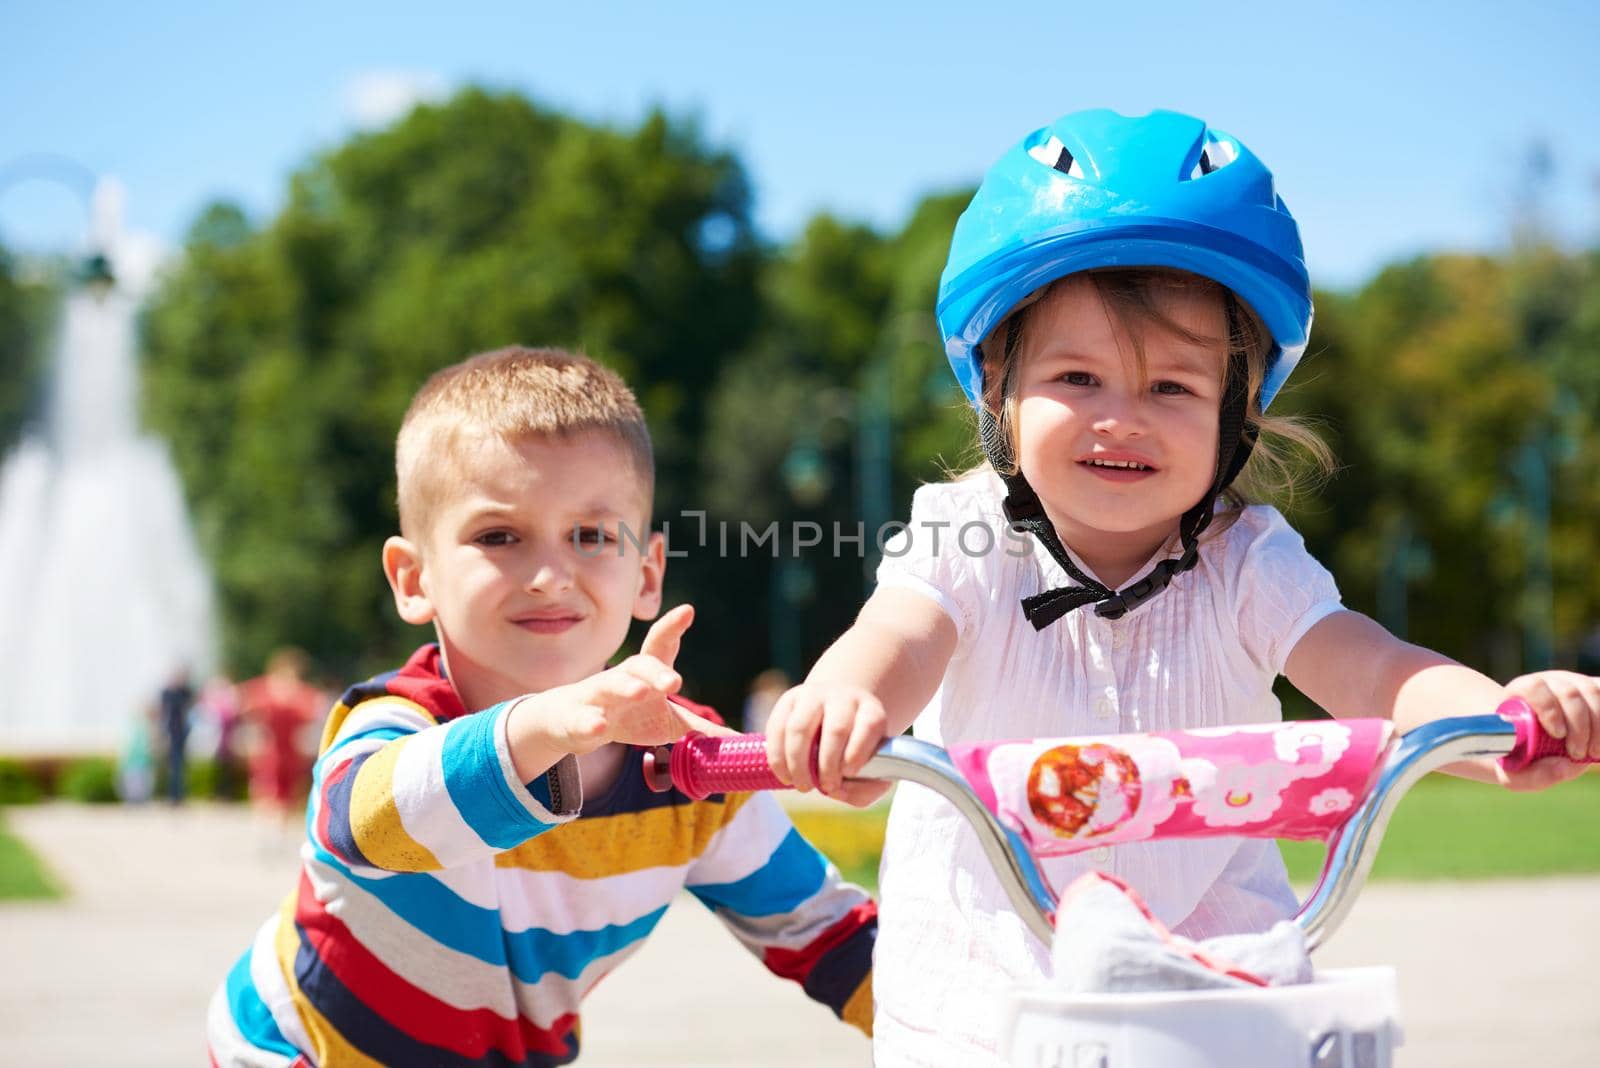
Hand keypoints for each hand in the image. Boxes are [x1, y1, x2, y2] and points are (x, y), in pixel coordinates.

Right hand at [516, 605, 711, 756]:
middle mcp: (623, 679)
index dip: (672, 627)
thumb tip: (740, 740)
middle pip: (639, 665)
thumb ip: (700, 730)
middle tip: (675, 681)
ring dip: (625, 687)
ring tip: (640, 691)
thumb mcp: (667, 724)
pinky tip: (599, 726)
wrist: (572, 723)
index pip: (660, 646)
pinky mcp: (577, 719)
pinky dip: (590, 722)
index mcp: (647, 675)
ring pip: (609, 685)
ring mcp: (597, 697)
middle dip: (656, 671)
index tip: (687, 611)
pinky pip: (583, 719)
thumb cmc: (628, 715)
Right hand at [763, 681, 891, 806]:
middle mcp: (844, 698)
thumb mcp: (874, 765)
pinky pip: (777, 728)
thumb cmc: (855, 746)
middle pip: (836, 729)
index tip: (849, 773)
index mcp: (871, 711)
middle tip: (825, 787)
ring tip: (803, 785)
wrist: (839, 708)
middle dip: (828, 765)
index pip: (869, 726)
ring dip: (798, 764)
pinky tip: (786, 775)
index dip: (858, 752)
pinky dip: (778, 757)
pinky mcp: (789, 700)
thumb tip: (839, 792)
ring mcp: (814, 695)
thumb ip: (864, 788)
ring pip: (800, 728)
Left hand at [1497, 670, 1599, 789]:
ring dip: (1598, 725)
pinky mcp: (1592, 688)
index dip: (1549, 709)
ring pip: (1592, 692)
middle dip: (1579, 726)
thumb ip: (1534, 776)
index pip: (1534, 688)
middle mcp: (1547, 683)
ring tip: (1593, 753)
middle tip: (1578, 754)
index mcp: (1519, 694)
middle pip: (1568, 692)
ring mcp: (1572, 682)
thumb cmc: (1519, 757)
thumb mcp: (1516, 774)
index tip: (1557, 735)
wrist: (1532, 743)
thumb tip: (1565, 765)